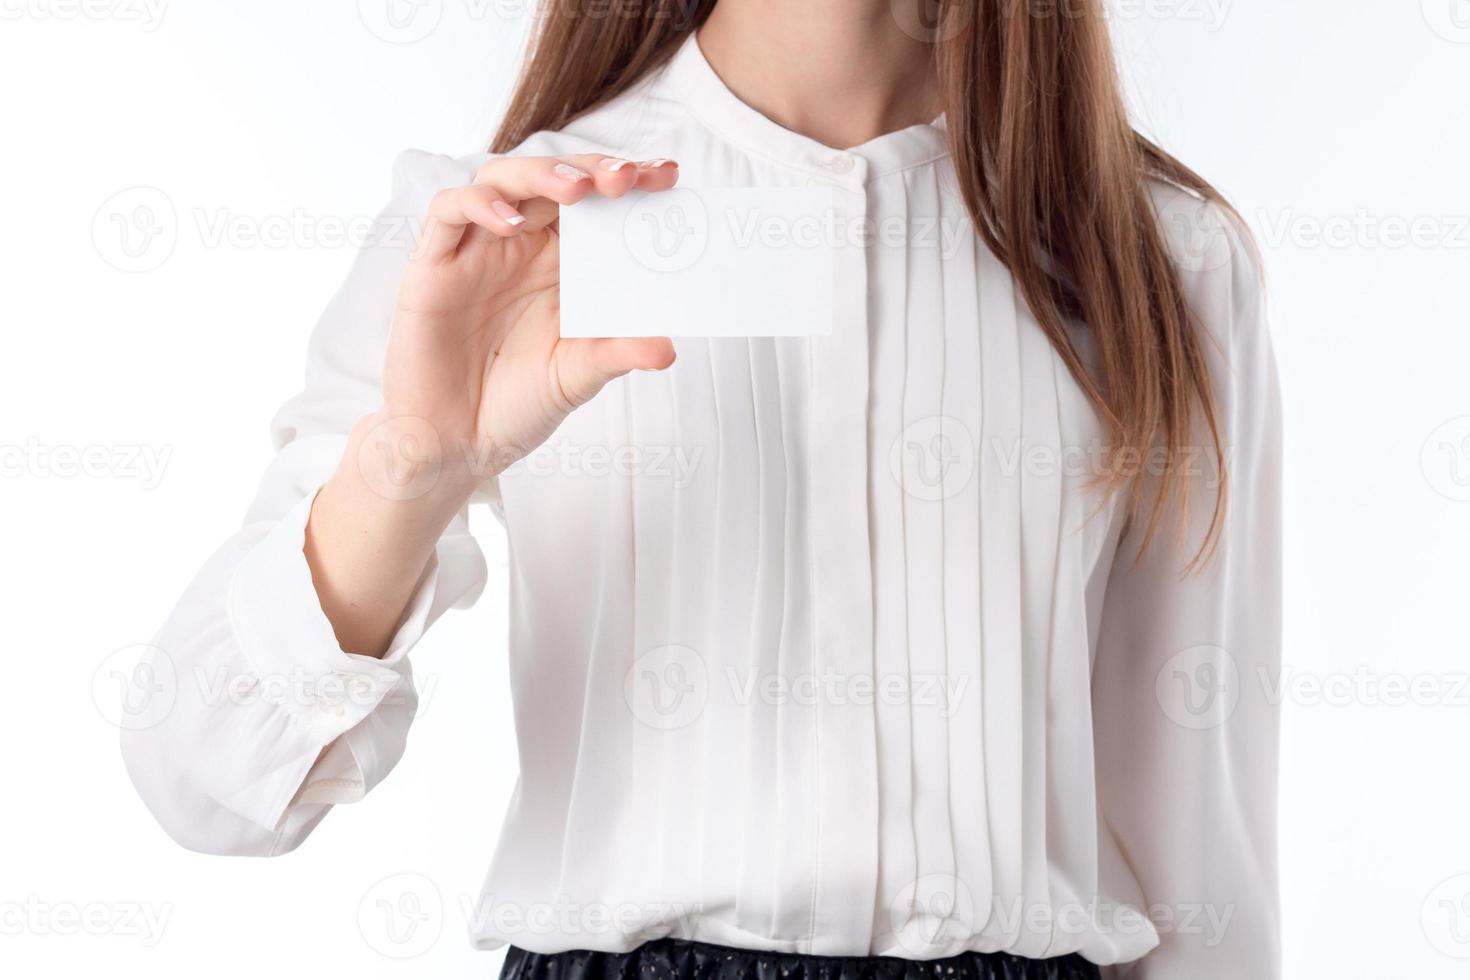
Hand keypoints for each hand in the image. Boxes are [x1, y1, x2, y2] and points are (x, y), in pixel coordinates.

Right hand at [380, 153, 680, 499]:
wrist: (460, 444)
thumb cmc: (518, 403)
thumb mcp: (578, 376)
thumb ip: (617, 353)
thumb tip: (667, 346)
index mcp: (562, 264)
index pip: (597, 205)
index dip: (629, 183)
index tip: (668, 178)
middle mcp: (521, 247)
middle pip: (552, 180)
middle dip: (591, 170)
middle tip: (627, 178)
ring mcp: (477, 251)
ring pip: (501, 180)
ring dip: (540, 175)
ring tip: (577, 189)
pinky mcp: (434, 265)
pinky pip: (448, 213)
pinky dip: (480, 206)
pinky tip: (511, 223)